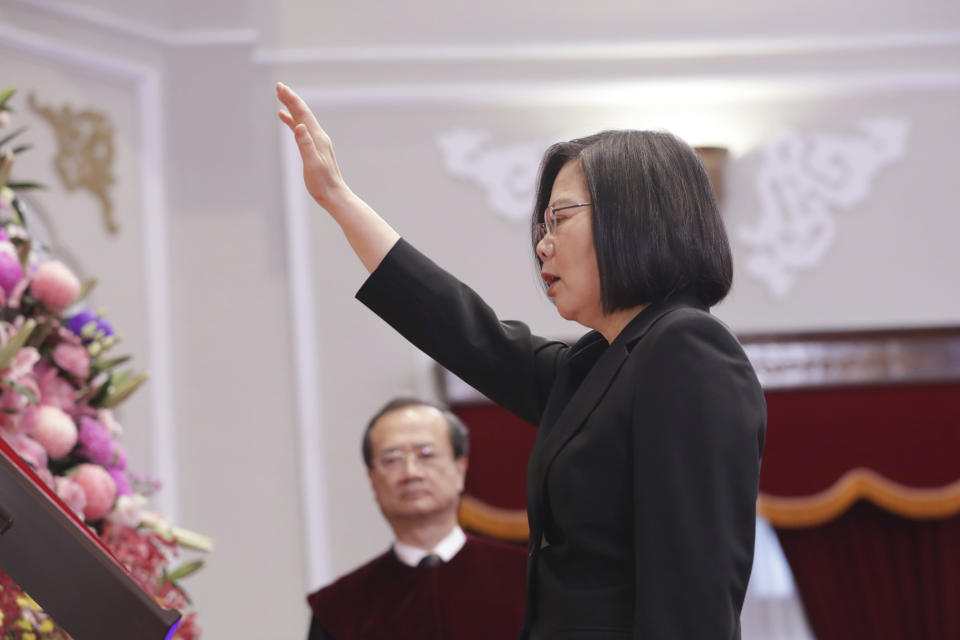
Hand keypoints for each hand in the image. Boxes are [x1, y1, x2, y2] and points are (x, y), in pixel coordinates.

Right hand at [276, 82, 349, 210]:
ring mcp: (317, 141)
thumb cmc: (322, 183)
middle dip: (291, 99)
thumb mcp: (312, 164)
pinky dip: (292, 121)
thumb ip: (305, 145)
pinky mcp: (314, 148)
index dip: (291, 100)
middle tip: (278, 86)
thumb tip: (299, 126)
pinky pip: (301, 129)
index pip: (302, 114)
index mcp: (317, 138)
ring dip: (291, 107)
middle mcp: (318, 136)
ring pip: (302, 119)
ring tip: (280, 96)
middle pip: (303, 113)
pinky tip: (285, 118)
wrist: (334, 195)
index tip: (280, 87)